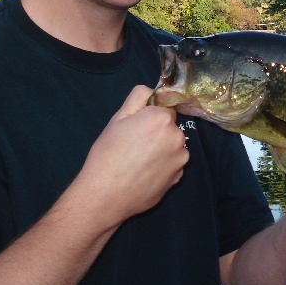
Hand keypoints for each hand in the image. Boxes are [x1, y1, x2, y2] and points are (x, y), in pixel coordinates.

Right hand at [73, 85, 189, 230]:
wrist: (105, 195)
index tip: (136, 128)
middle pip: (170, 128)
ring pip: (173, 147)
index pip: (164, 109)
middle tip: (134, 146)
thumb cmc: (108, 154)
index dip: (149, 117)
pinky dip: (162, 167)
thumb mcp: (118, 118)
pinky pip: (172, 165)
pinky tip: (143, 174)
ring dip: (161, 151)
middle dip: (157, 133)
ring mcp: (180, 160)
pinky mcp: (178, 179)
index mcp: (162, 119)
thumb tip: (152, 89)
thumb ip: (138, 97)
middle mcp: (178, 138)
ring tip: (138, 162)